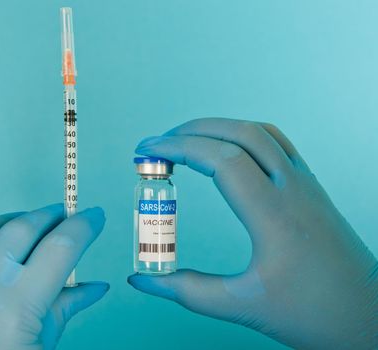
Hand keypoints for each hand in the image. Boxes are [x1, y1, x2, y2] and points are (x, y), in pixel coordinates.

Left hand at [0, 204, 107, 349]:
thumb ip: (64, 312)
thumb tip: (96, 287)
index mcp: (17, 308)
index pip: (60, 248)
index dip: (83, 226)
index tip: (93, 217)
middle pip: (21, 230)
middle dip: (49, 215)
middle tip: (62, 214)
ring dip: (7, 221)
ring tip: (23, 223)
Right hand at [128, 118, 377, 348]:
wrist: (366, 316)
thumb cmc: (311, 313)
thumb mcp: (241, 306)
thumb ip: (186, 290)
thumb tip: (144, 280)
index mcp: (274, 215)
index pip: (221, 159)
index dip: (178, 148)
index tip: (148, 151)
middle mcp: (293, 189)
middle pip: (239, 133)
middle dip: (192, 130)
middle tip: (158, 145)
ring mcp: (306, 183)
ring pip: (260, 132)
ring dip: (219, 127)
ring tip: (186, 141)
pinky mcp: (312, 187)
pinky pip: (276, 143)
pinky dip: (243, 135)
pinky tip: (226, 149)